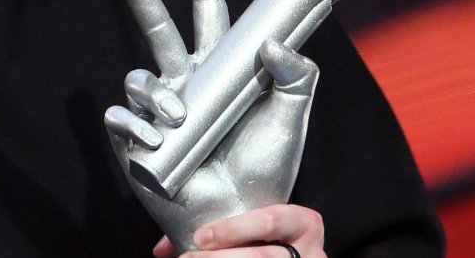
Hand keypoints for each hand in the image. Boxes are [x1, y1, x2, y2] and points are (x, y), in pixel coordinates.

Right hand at [102, 0, 321, 252]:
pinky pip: (121, 115)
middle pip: (152, 16)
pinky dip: (137, 126)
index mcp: (219, 63)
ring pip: (139, 74)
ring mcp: (155, 106)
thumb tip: (274, 43)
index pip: (207, 0)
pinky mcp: (132, 136)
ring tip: (177, 117)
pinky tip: (154, 140)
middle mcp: (182, 77)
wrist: (239, 220)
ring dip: (158, 95)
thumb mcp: (292, 118)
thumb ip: (297, 74)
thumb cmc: (264, 170)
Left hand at [154, 204, 325, 256]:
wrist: (293, 254)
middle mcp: (311, 250)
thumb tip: (164, 246)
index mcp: (302, 222)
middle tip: (189, 257)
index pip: (270, 220)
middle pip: (265, 256)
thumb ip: (218, 230)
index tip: (200, 237)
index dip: (233, 228)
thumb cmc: (272, 241)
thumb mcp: (256, 228)